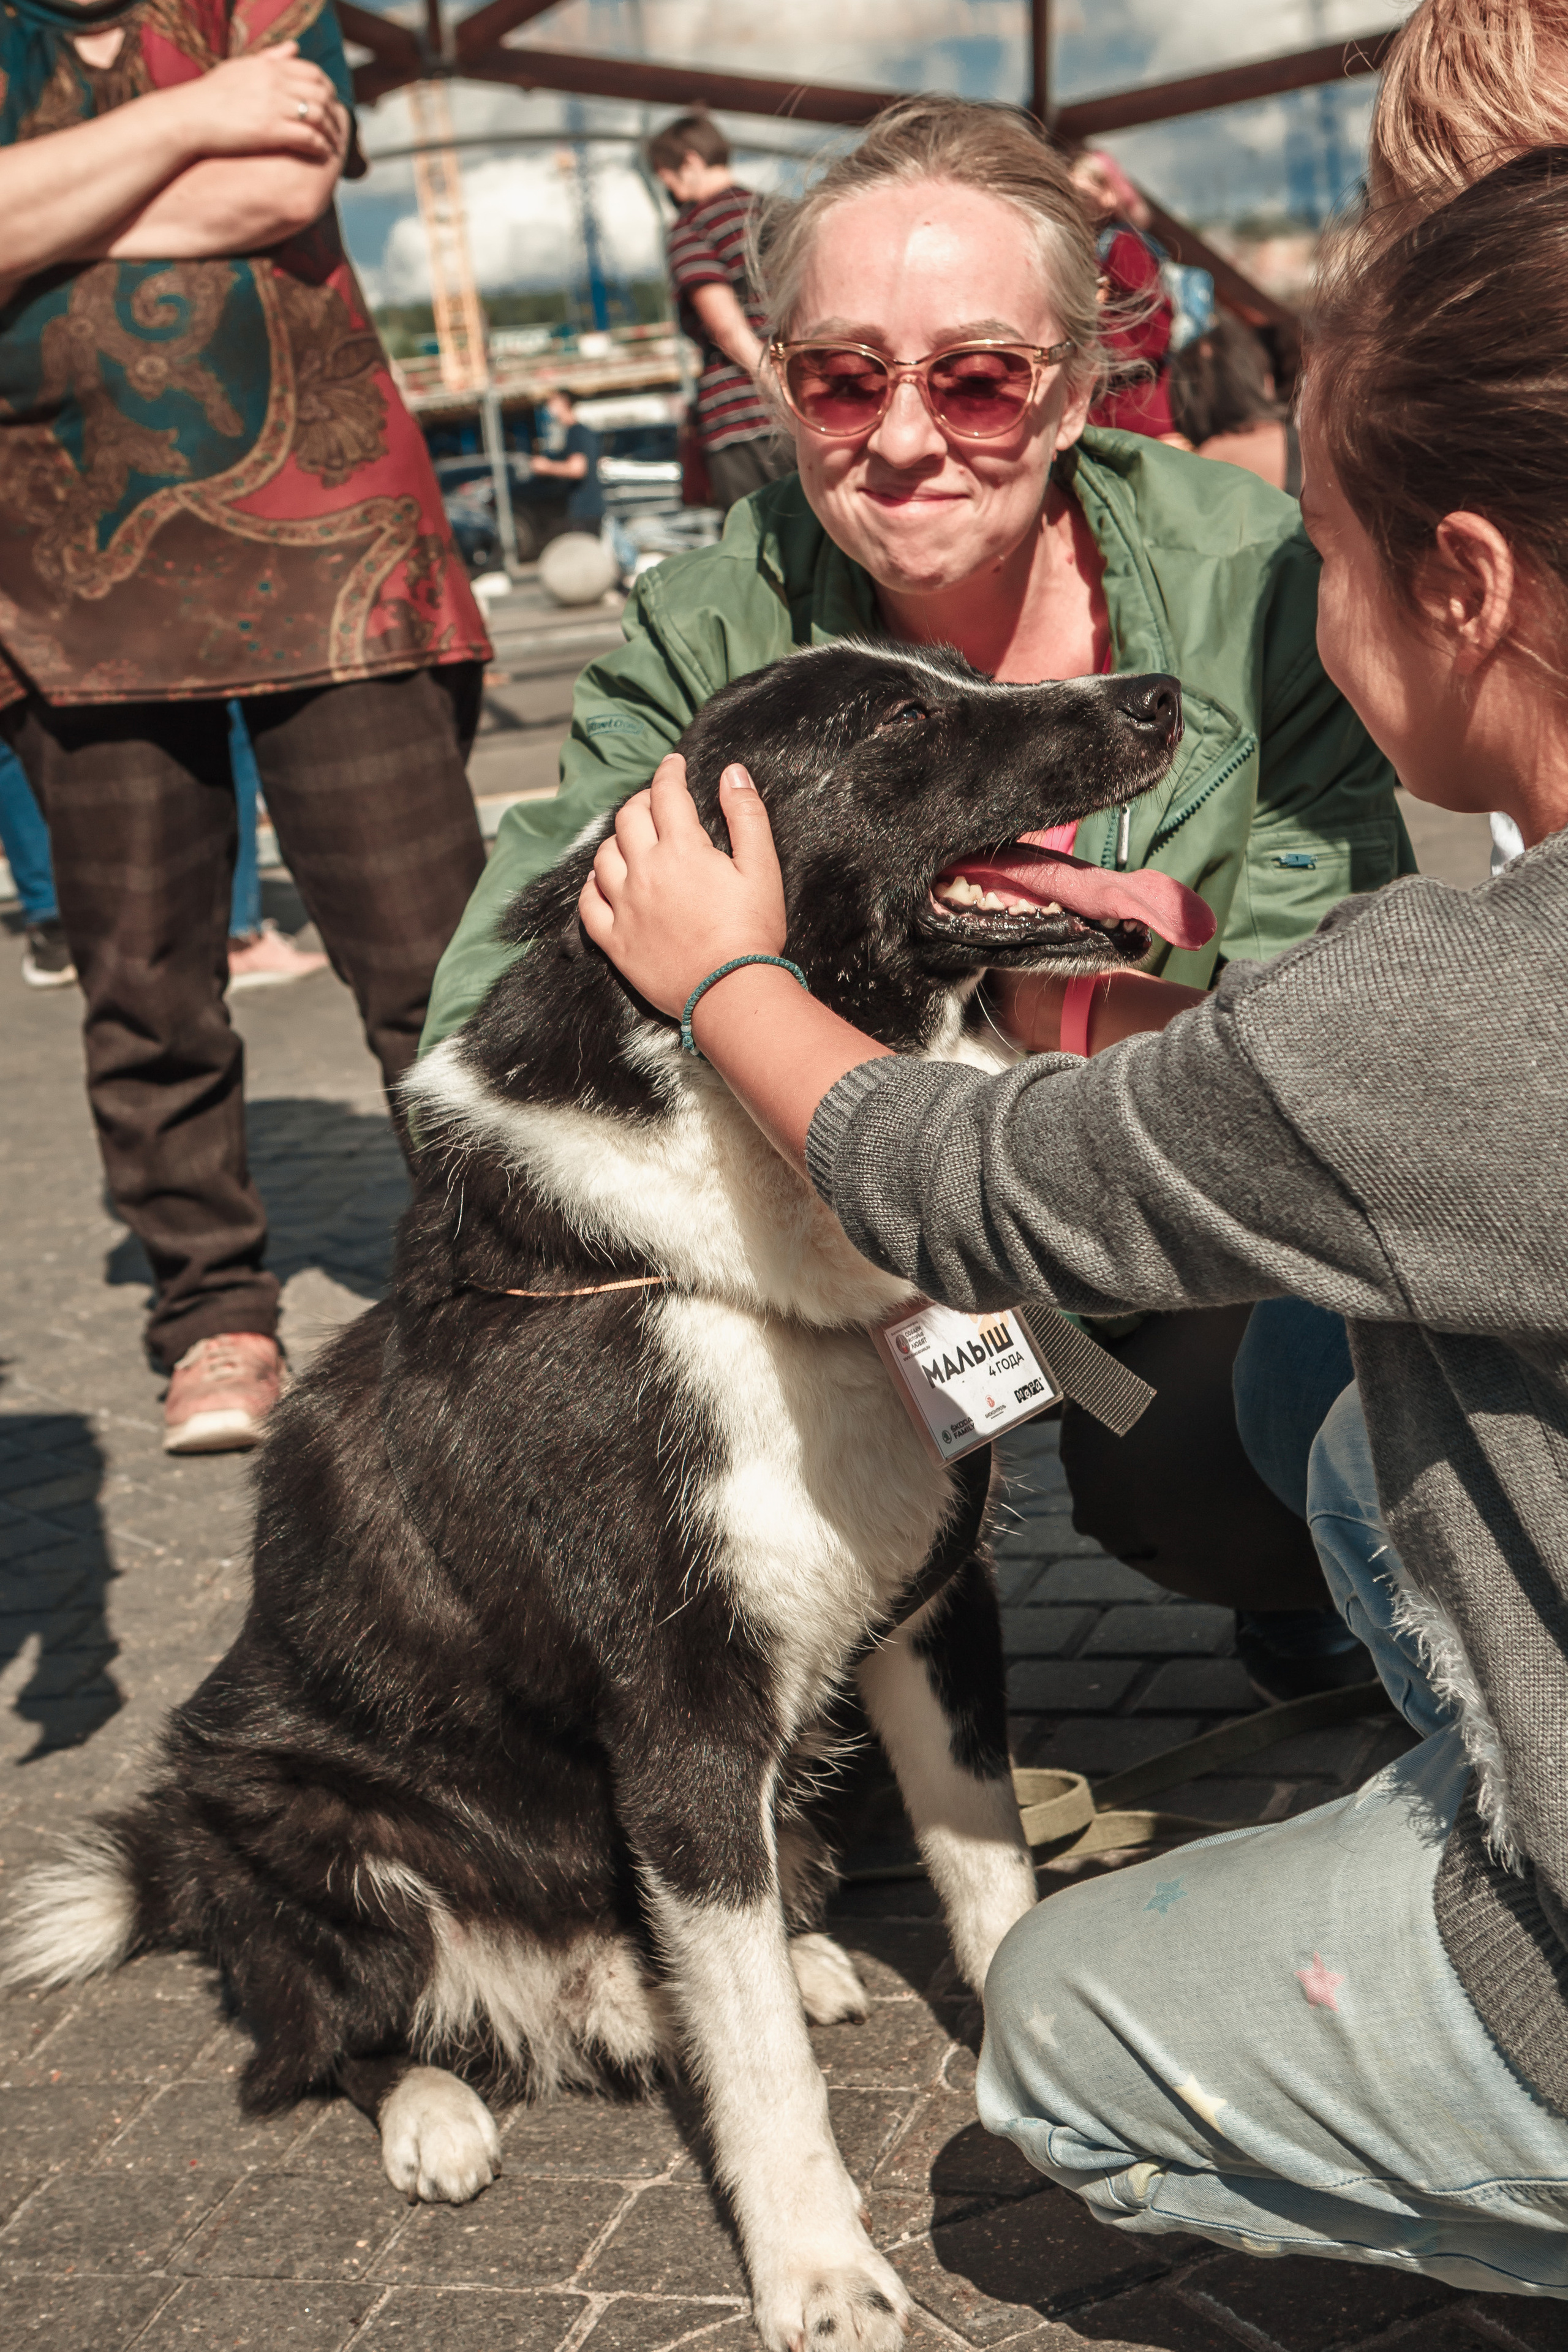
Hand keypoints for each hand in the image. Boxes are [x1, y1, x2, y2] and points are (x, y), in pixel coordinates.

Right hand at [161, 45, 346, 165]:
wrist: (187, 118)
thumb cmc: (210, 97)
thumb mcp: (240, 68)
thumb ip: (270, 59)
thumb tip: (295, 47)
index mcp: (268, 67)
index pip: (313, 73)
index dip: (327, 90)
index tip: (330, 105)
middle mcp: (275, 82)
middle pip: (321, 93)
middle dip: (334, 112)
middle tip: (337, 128)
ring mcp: (274, 106)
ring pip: (319, 115)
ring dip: (331, 132)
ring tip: (333, 145)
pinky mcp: (271, 130)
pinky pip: (309, 137)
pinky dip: (321, 146)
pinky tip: (323, 155)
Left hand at [578, 756, 787, 1017]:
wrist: (731, 991)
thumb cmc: (752, 931)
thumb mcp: (762, 867)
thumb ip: (746, 815)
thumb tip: (732, 773)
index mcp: (682, 849)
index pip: (666, 794)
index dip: (669, 772)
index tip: (673, 764)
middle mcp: (645, 871)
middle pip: (628, 818)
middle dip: (642, 801)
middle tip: (655, 802)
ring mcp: (625, 906)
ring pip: (604, 856)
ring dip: (617, 840)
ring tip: (631, 840)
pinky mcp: (615, 940)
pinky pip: (588, 904)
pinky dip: (592, 886)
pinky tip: (603, 882)